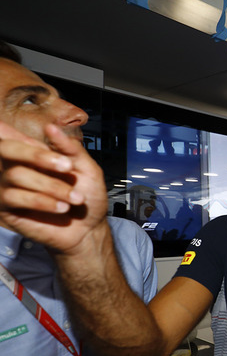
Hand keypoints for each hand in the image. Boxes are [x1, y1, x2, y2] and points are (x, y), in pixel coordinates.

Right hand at [0, 121, 107, 252]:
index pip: (10, 136)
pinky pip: (14, 198)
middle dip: (37, 156)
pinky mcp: (7, 209)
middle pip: (6, 150)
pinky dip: (42, 201)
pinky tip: (61, 207)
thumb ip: (70, 149)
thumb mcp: (87, 170)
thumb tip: (51, 127)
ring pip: (15, 176)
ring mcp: (8, 188)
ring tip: (74, 198)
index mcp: (33, 155)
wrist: (89, 228)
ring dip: (51, 186)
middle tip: (67, 166)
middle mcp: (16, 168)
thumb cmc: (88, 197)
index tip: (17, 128)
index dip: (7, 130)